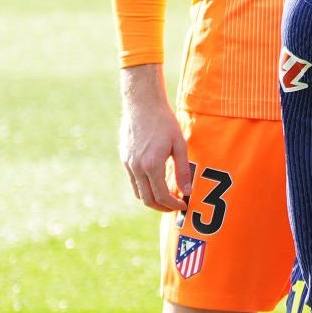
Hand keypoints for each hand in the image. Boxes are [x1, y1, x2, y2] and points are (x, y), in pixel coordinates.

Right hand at [119, 66, 191, 212]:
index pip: (161, 196)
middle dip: (162, 207)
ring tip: (167, 197)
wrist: (142, 105)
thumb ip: (183, 170)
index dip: (173, 205)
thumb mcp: (180, 145)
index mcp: (152, 165)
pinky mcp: (125, 159)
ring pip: (138, 192)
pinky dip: (144, 188)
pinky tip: (156, 183)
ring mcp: (128, 164)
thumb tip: (187, 191)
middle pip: (147, 199)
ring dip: (152, 199)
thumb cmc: (165, 123)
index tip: (184, 205)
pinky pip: (133, 181)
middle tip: (175, 207)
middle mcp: (137, 168)